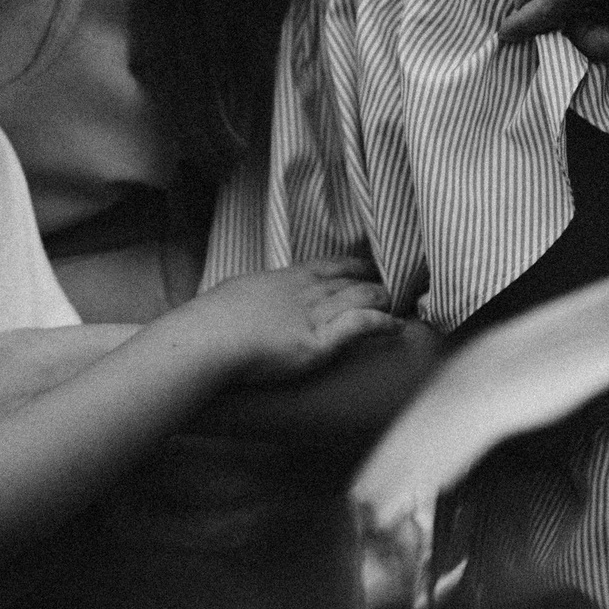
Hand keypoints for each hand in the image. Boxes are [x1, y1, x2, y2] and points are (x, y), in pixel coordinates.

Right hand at [174, 263, 395, 381]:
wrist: (209, 338)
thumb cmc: (212, 321)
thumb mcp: (236, 295)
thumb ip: (255, 298)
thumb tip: (250, 304)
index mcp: (284, 277)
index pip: (329, 266)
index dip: (353, 268)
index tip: (368, 270)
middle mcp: (304, 291)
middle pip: (350, 281)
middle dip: (375, 284)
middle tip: (395, 289)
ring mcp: (313, 315)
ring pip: (361, 297)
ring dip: (383, 301)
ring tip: (400, 305)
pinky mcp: (319, 342)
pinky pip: (360, 325)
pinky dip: (382, 323)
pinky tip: (397, 326)